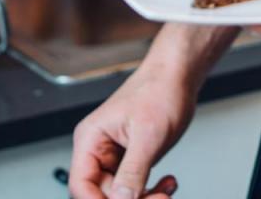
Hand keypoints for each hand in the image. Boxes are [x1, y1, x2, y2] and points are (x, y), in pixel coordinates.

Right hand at [69, 57, 196, 197]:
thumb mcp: (148, 135)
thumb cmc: (161, 89)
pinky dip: (152, 191)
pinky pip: (134, 187)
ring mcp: (115, 155)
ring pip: (120, 195)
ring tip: (166, 191)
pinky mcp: (131, 158)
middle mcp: (98, 149)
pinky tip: (168, 183)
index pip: (80, 186)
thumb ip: (132, 171)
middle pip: (102, 194)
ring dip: (145, 197)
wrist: (180, 74)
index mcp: (91, 139)